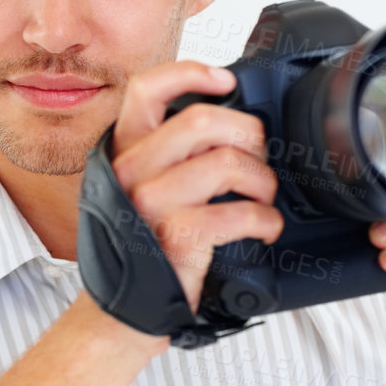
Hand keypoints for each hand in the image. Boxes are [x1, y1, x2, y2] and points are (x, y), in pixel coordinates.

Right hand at [108, 61, 284, 312]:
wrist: (120, 312)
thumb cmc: (141, 248)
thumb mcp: (136, 190)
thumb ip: (166, 155)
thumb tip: (226, 121)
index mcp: (121, 152)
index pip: (145, 90)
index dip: (190, 74)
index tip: (226, 82)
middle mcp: (128, 172)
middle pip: (202, 120)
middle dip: (248, 135)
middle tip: (257, 158)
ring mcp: (148, 204)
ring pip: (227, 163)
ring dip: (262, 180)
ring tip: (261, 197)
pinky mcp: (175, 238)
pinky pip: (239, 213)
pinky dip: (265, 220)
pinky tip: (263, 229)